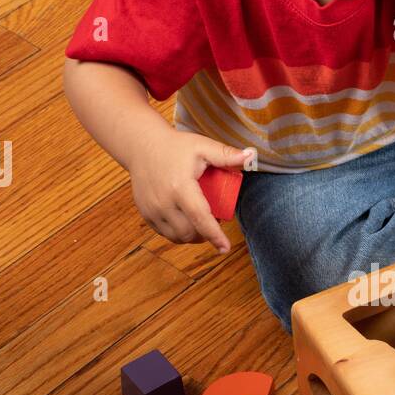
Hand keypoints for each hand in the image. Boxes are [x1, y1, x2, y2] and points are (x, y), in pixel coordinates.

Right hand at [129, 126, 252, 253]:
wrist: (142, 146)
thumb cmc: (175, 146)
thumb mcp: (202, 146)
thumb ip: (226, 155)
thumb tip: (252, 156)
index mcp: (180, 187)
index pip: (200, 218)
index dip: (214, 235)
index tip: (225, 248)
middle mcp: (163, 201)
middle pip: (189, 232)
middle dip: (205, 234)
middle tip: (214, 220)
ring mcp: (151, 209)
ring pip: (177, 236)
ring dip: (192, 236)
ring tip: (200, 222)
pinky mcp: (145, 214)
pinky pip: (165, 233)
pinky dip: (178, 233)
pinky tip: (185, 223)